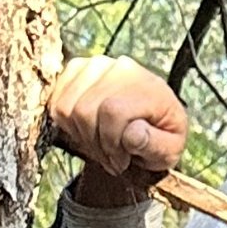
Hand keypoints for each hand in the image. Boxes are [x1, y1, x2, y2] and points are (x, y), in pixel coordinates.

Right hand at [47, 54, 187, 208]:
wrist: (152, 119)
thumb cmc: (161, 137)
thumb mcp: (170, 150)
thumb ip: (155, 145)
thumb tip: (133, 133)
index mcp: (148, 86)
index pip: (112, 112)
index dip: (111, 144)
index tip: (122, 162)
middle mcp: (120, 68)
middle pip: (85, 111)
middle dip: (96, 145)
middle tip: (111, 160)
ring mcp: (95, 65)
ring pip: (68, 108)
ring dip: (81, 137)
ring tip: (102, 148)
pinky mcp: (76, 70)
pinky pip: (56, 102)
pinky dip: (68, 125)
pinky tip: (88, 134)